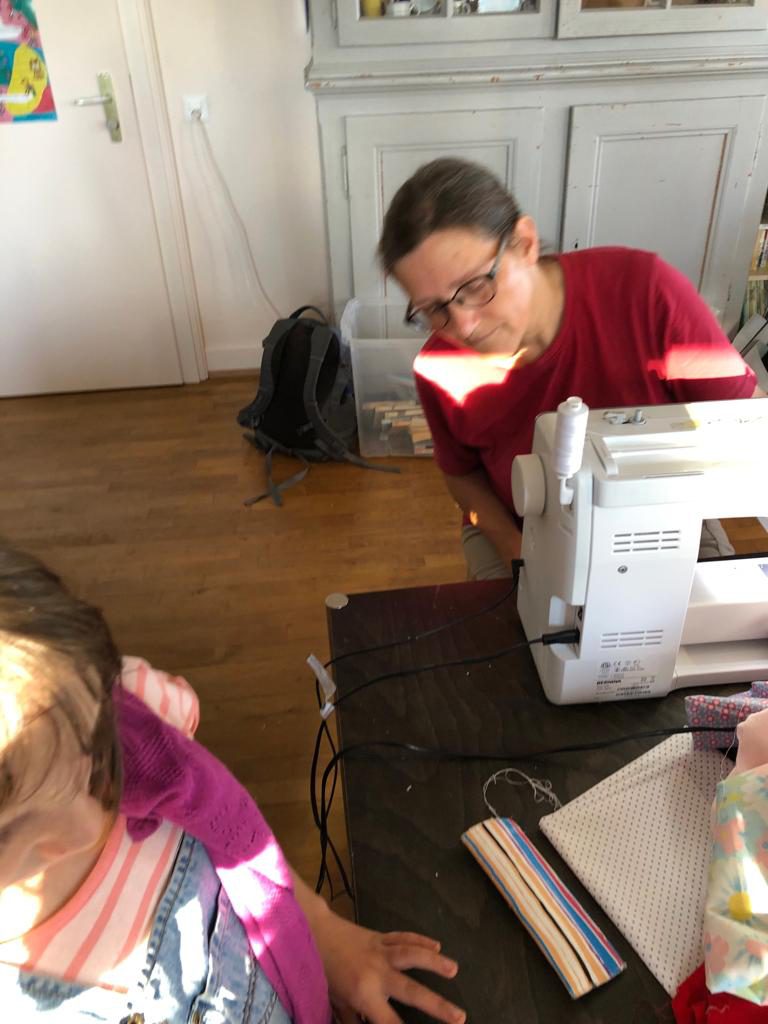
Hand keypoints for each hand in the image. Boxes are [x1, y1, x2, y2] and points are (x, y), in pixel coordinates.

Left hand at [315, 913, 465, 1023]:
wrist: (314, 934)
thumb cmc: (323, 972)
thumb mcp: (337, 1003)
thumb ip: (355, 1020)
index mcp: (365, 995)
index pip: (390, 1022)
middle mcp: (378, 973)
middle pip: (411, 991)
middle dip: (437, 1005)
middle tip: (460, 1016)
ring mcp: (381, 952)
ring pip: (412, 956)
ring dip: (434, 963)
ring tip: (454, 969)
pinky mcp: (380, 937)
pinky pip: (403, 938)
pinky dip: (420, 940)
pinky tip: (437, 946)